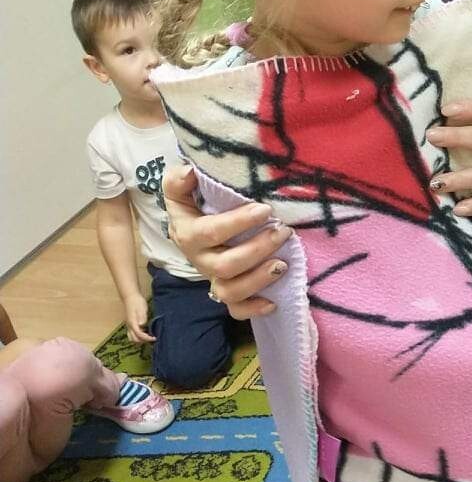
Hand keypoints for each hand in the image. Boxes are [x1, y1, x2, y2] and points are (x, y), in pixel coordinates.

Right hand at [124, 292, 154, 344]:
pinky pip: (132, 334)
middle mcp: (129, 326)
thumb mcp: (141, 308)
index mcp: (133, 323)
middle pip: (134, 339)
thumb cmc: (137, 302)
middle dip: (143, 341)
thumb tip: (142, 325)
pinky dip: (138, 336)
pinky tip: (145, 332)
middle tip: (152, 338)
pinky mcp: (130, 324)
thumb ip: (142, 317)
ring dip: (140, 340)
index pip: (139, 335)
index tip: (154, 338)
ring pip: (132, 338)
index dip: (147, 338)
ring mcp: (129, 325)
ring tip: (149, 337)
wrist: (130, 297)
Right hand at [162, 165, 290, 319]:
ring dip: (258, 279)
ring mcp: (212, 278)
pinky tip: (273, 302)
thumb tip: (189, 171)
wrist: (192, 227)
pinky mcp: (226, 292)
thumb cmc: (194, 203)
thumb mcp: (181, 188)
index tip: (265, 209)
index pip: (209, 232)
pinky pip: (235, 310)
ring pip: (229, 290)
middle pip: (224, 265)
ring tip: (283, 264)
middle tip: (283, 231)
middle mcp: (199, 259)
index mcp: (188, 234)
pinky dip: (253, 309)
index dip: (237, 223)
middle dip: (257, 250)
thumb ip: (178, 179)